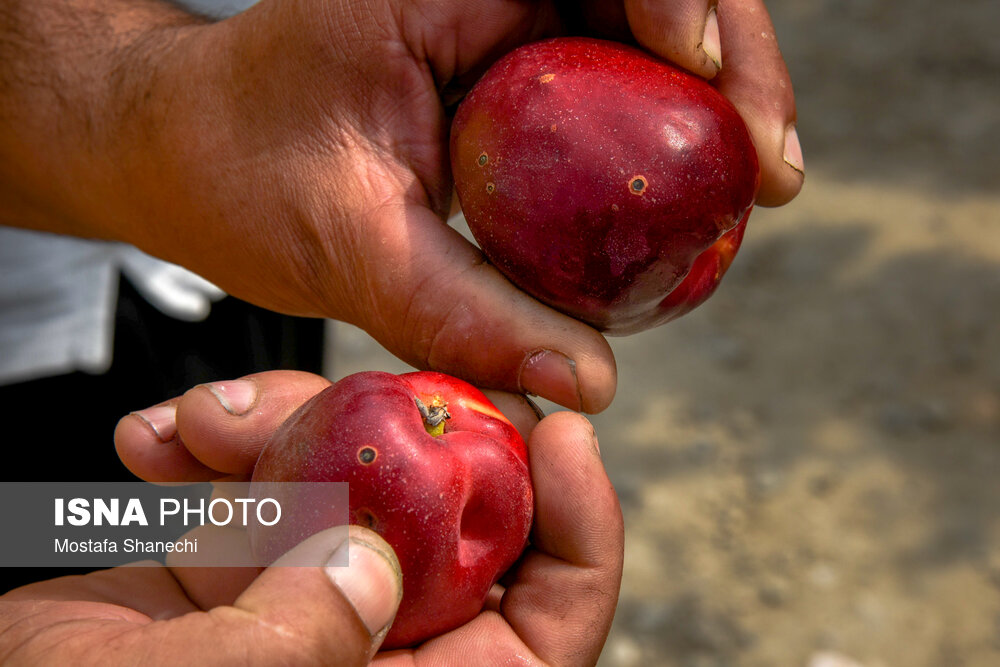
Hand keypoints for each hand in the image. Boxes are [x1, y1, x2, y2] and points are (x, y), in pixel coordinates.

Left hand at [0, 0, 799, 413]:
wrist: (193, 151)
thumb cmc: (237, 171)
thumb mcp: (342, 246)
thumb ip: (462, 311)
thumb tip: (594, 381)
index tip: (708, 70)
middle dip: (734, 59)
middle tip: (776, 168)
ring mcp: (509, 18)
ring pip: (652, 29)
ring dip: (719, 99)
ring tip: (761, 183)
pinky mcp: (520, 63)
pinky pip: (620, 80)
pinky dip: (670, 132)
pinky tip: (696, 198)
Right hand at [0, 371, 623, 663]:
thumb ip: (308, 645)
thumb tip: (375, 566)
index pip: (551, 625)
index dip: (580, 530)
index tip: (565, 432)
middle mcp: (381, 650)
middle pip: (463, 524)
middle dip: (419, 439)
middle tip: (374, 386)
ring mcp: (315, 593)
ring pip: (366, 477)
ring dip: (292, 426)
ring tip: (205, 423)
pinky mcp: (251, 557)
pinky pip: (276, 474)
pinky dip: (225, 442)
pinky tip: (160, 440)